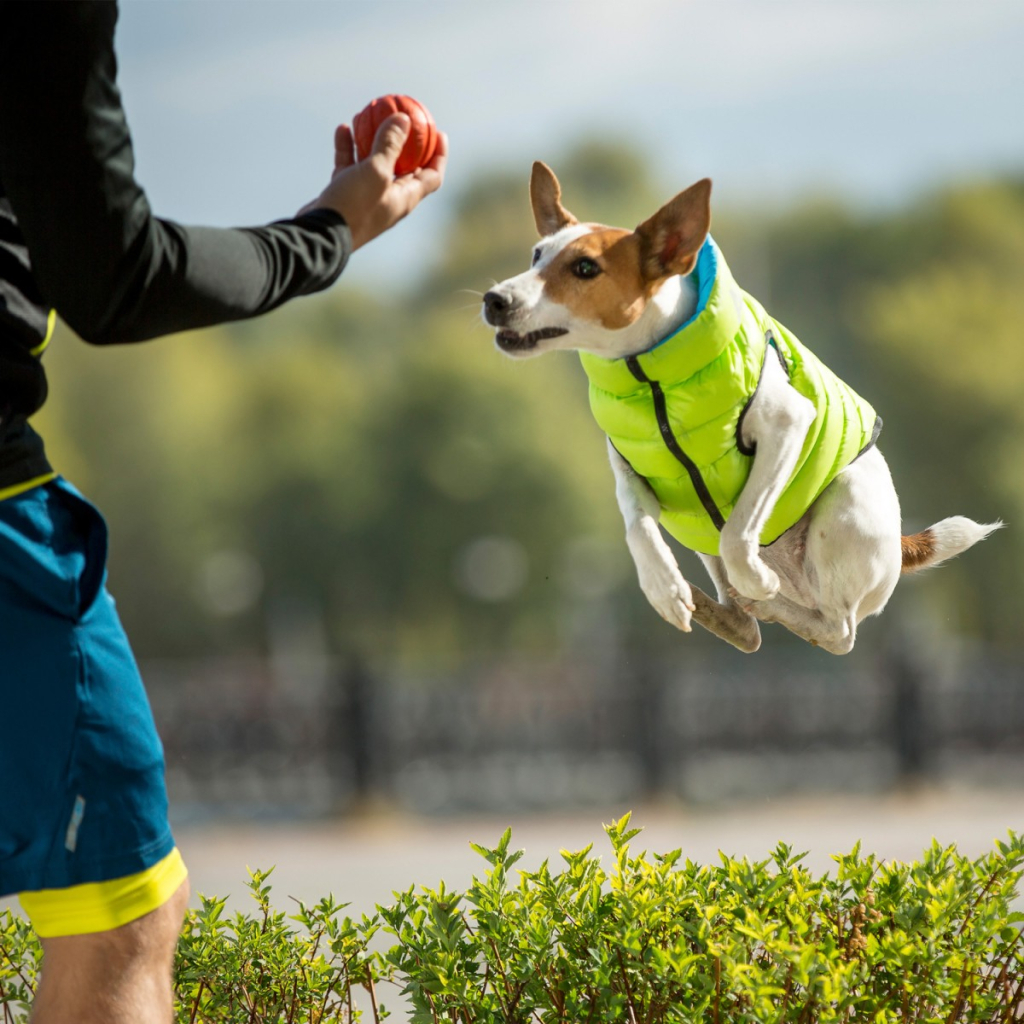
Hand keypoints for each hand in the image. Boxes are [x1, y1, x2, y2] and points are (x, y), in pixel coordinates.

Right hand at [299, 114, 447, 249]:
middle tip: (404, 119)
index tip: (440, 133)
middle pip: (404, 166)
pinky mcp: (345, 193)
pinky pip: (350, 165)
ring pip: (373, 162)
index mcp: (405, 198)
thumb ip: (390, 145)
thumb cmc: (354, 205)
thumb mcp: (376, 172)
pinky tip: (343, 128)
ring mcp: (366, 196)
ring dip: (371, 139)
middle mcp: (389, 197)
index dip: (439, 155)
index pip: (432, 176)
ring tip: (368, 115)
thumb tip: (404, 118)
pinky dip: (348, 147)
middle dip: (405, 142)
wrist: (320, 235)